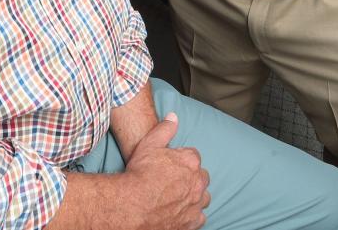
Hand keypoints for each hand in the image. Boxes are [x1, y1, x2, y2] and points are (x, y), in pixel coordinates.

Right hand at [122, 112, 209, 229]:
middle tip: (175, 180)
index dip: (181, 160)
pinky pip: (199, 217)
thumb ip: (164, 129)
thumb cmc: (140, 174)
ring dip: (195, 196)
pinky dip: (192, 215)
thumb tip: (173, 117)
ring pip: (203, 198)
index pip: (194, 156)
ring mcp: (196, 203)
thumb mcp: (149, 144)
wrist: (133, 205)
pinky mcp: (191, 222)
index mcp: (190, 161)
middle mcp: (197, 182)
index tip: (171, 164)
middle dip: (192, 177)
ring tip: (179, 197)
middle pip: (201, 177)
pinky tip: (181, 212)